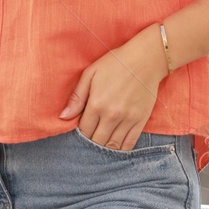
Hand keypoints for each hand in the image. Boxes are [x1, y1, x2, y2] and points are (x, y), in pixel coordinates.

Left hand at [57, 27, 166, 149]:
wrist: (146, 59)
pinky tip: (115, 145)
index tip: (81, 130)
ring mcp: (128, 119)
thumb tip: (63, 117)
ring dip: (104, 147)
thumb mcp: (90, 74)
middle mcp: (112, 115)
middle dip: (91, 142)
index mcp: (96, 104)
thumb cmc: (115, 64)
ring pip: (112, 145)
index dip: (80, 133)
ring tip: (101, 143)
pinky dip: (121, 149)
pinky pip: (129, 144)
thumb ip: (77, 97)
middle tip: (90, 137)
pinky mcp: (141, 120)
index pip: (84, 130)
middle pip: (97, 141)